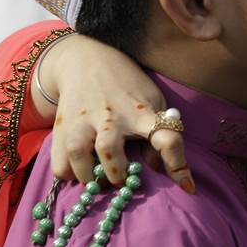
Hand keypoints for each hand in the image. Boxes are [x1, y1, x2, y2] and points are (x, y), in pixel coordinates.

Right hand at [38, 34, 194, 192]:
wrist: (88, 60)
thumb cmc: (129, 86)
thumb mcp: (152, 100)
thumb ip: (158, 132)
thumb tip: (159, 168)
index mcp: (143, 111)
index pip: (167, 137)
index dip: (178, 164)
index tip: (187, 186)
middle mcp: (112, 116)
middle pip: (110, 150)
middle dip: (117, 173)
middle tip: (122, 180)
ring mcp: (84, 120)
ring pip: (78, 154)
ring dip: (89, 176)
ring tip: (98, 179)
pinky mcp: (62, 126)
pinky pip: (60, 161)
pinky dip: (68, 174)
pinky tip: (79, 173)